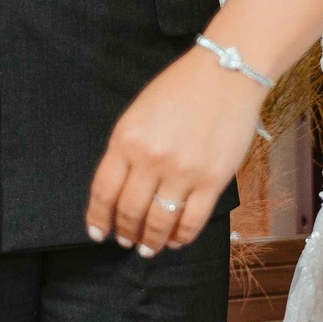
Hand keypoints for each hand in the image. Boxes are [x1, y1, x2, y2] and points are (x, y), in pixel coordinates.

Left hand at [85, 49, 265, 254]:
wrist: (226, 73)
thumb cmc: (180, 88)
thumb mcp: (138, 113)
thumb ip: (125, 149)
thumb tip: (119, 189)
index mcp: (126, 140)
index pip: (103, 192)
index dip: (98, 218)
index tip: (97, 233)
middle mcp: (150, 159)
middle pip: (129, 212)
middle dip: (125, 233)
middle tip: (125, 242)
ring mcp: (182, 172)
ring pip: (159, 222)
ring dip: (150, 241)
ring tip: (148, 248)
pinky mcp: (212, 180)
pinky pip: (191, 221)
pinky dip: (181, 237)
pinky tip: (175, 240)